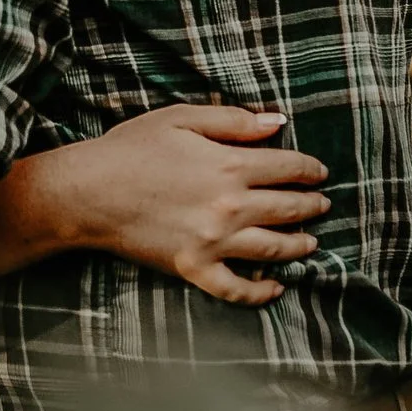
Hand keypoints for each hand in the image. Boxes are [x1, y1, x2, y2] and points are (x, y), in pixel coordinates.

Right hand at [50, 106, 328, 306]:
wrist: (88, 193)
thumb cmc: (131, 149)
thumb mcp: (181, 118)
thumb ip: (234, 121)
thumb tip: (278, 122)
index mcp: (231, 165)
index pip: (289, 168)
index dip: (310, 169)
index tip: (319, 172)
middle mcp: (231, 206)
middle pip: (289, 209)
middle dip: (311, 206)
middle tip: (322, 205)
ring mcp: (214, 242)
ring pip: (274, 249)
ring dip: (299, 245)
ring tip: (311, 242)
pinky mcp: (194, 268)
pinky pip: (236, 288)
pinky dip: (260, 292)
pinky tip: (276, 288)